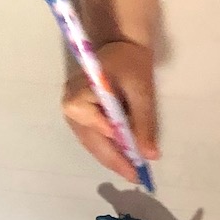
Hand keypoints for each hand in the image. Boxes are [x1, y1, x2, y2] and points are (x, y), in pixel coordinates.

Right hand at [60, 40, 158, 182]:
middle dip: (115, 160)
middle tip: (135, 177)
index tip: (136, 171)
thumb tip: (150, 155)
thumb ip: (144, 123)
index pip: (99, 134)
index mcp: (78, 98)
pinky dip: (108, 145)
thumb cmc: (130, 62)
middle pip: (93, 142)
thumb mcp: (141, 91)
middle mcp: (69, 107)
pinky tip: (123, 154)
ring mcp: (72, 111)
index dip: (118, 153)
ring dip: (112, 155)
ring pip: (92, 141)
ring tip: (131, 169)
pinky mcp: (79, 112)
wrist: (122, 42)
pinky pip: (93, 134)